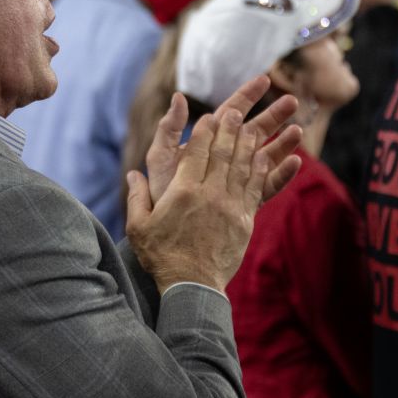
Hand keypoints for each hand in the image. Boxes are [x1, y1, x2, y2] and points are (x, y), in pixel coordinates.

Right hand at [125, 99, 304, 293]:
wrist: (192, 285)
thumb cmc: (161, 256)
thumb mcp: (138, 226)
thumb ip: (137, 197)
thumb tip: (132, 175)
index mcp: (183, 191)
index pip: (197, 151)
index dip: (205, 131)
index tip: (210, 115)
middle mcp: (210, 194)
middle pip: (224, 152)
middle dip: (230, 129)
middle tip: (236, 112)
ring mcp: (230, 206)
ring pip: (243, 166)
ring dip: (249, 144)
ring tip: (253, 126)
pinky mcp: (245, 220)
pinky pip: (257, 188)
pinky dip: (262, 169)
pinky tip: (265, 156)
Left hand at [144, 75, 303, 206]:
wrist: (166, 235)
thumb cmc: (159, 193)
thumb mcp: (160, 158)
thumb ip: (169, 128)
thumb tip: (179, 96)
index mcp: (206, 143)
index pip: (230, 113)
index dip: (247, 95)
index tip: (265, 79)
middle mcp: (224, 159)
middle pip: (253, 132)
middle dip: (273, 115)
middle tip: (292, 101)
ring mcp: (236, 180)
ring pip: (264, 157)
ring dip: (282, 143)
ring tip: (299, 131)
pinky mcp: (244, 202)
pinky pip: (266, 186)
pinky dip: (281, 175)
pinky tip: (296, 163)